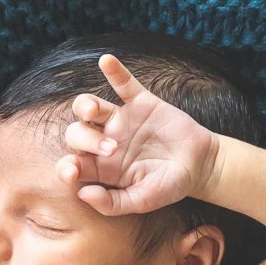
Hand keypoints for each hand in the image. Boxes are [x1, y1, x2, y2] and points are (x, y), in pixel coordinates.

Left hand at [56, 54, 221, 215]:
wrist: (199, 166)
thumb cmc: (168, 186)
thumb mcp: (142, 201)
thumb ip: (113, 203)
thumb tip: (83, 194)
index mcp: (102, 168)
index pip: (73, 164)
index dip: (66, 166)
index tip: (72, 171)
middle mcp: (105, 141)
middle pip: (77, 133)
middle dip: (86, 140)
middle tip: (112, 149)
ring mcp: (122, 120)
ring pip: (91, 107)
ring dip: (86, 106)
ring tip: (94, 111)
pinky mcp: (141, 102)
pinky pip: (123, 83)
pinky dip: (115, 71)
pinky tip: (106, 61)